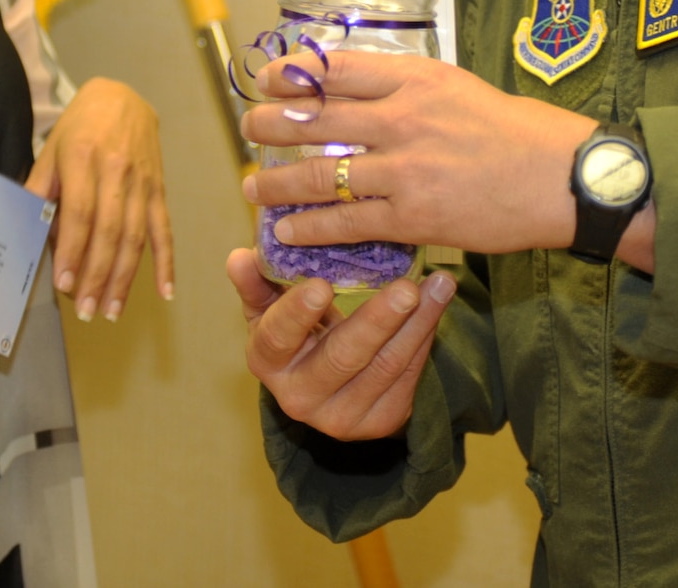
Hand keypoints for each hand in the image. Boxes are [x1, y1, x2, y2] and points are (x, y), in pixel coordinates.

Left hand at [27, 77, 174, 321]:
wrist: (122, 97)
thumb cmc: (81, 126)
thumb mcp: (51, 150)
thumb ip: (40, 190)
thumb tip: (31, 234)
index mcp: (84, 159)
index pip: (80, 212)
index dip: (72, 250)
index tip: (64, 282)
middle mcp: (116, 171)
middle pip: (110, 231)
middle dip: (98, 275)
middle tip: (86, 309)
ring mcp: (142, 182)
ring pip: (136, 236)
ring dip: (125, 278)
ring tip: (111, 310)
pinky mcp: (159, 189)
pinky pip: (164, 229)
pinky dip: (167, 262)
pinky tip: (165, 291)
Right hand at [226, 248, 454, 439]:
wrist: (328, 388)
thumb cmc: (297, 334)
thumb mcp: (270, 310)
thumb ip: (257, 283)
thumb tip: (238, 257)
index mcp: (267, 362)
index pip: (277, 339)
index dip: (296, 314)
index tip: (321, 285)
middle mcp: (300, 398)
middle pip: (342, 357)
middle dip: (377, 321)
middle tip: (406, 288)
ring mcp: (343, 416)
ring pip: (385, 366)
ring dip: (417, 322)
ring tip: (438, 284)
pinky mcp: (382, 420)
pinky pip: (409, 374)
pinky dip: (426, 335)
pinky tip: (439, 303)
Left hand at [241, 49, 595, 255]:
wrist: (563, 178)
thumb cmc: (518, 132)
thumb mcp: (461, 87)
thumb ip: (411, 88)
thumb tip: (363, 89)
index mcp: (417, 79)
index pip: (337, 69)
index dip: (294, 75)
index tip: (269, 80)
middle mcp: (404, 118)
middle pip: (316, 117)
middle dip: (272, 123)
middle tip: (248, 128)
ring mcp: (405, 169)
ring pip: (320, 174)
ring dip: (277, 182)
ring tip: (252, 187)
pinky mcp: (413, 216)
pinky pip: (345, 222)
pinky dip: (309, 226)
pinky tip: (287, 230)